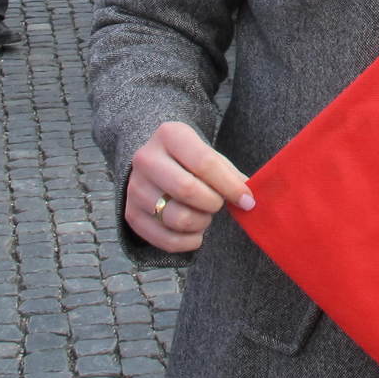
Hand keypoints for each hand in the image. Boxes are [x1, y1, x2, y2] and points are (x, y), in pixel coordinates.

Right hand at [125, 120, 255, 253]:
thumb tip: (247, 200)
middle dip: (213, 203)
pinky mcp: (130, 214)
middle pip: (187, 190)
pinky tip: (196, 234)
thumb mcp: (210, 155)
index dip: (230, 185)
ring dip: (201, 223)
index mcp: (169, 135)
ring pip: (176, 217)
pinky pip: (164, 239)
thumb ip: (229, 174)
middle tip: (219, 204)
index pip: (204, 162)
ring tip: (205, 216)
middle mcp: (146, 159)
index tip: (247, 200)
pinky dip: (187, 242)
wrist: (155, 162)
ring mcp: (135, 187)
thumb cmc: (191, 159)